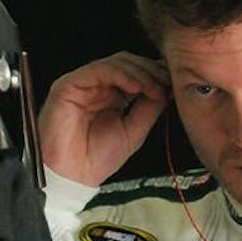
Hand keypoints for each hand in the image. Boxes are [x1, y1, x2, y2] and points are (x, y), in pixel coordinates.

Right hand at [37, 52, 169, 185]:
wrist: (72, 177)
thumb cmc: (95, 160)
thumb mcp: (135, 131)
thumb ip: (150, 108)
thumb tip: (167, 89)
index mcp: (112, 98)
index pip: (136, 74)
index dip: (155, 75)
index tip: (173, 84)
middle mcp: (97, 88)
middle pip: (128, 63)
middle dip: (151, 71)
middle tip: (166, 83)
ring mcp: (83, 85)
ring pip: (116, 63)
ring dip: (140, 72)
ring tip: (153, 87)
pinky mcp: (68, 85)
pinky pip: (98, 70)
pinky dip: (121, 74)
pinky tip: (136, 86)